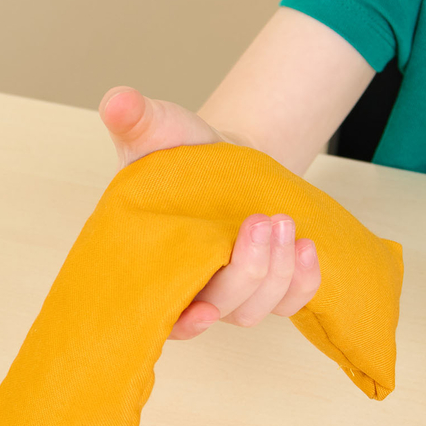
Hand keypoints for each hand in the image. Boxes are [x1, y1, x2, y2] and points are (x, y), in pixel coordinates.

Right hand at [98, 85, 320, 338]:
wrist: (223, 158)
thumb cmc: (181, 154)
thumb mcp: (159, 131)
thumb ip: (137, 121)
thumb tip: (118, 100)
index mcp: (155, 268)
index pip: (163, 317)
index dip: (183, 325)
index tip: (203, 310)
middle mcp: (194, 290)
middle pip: (222, 308)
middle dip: (246, 271)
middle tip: (260, 220)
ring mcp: (234, 294)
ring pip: (256, 309)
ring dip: (276, 273)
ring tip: (284, 221)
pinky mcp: (269, 288)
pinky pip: (290, 303)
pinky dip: (303, 282)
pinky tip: (307, 247)